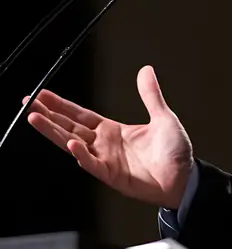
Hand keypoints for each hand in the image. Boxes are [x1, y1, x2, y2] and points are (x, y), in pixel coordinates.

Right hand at [25, 64, 193, 207]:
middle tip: (28, 104)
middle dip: (48, 116)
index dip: (61, 105)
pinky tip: (71, 144)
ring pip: (73, 144)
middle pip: (69, 127)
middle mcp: (104, 145)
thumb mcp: (163, 117)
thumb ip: (151, 95)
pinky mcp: (112, 176)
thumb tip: (146, 70)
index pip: (80, 115)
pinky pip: (93, 164)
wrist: (186, 178)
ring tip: (35, 119)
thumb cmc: (175, 153)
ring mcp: (106, 161)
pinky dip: (81, 155)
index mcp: (112, 131)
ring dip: (54, 132)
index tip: (42, 95)